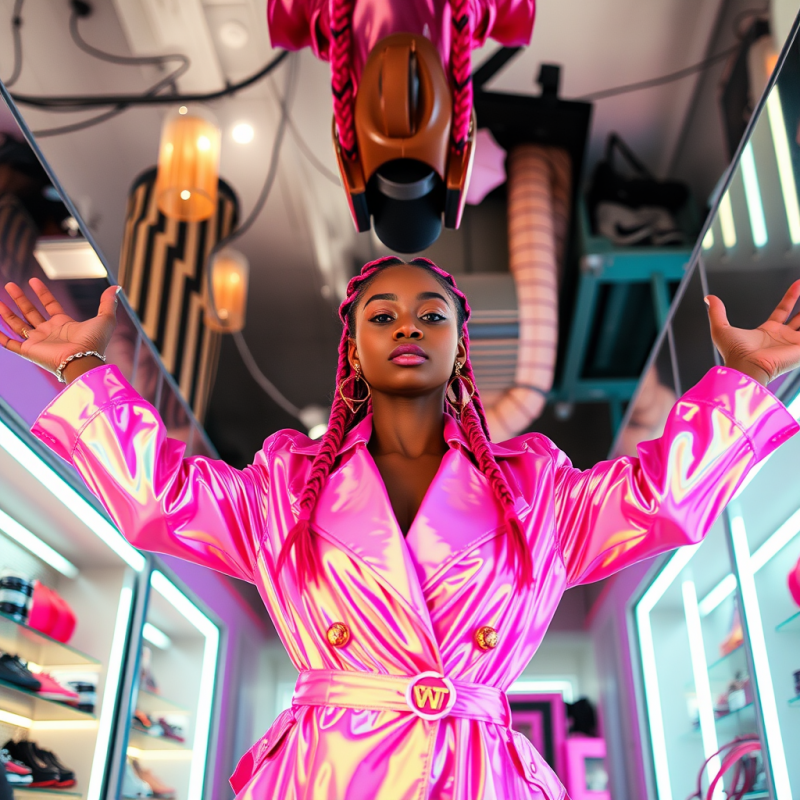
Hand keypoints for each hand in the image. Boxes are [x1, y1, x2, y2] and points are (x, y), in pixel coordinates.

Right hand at [0, 278, 118, 376]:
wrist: (82, 359)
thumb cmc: (94, 342)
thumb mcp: (105, 319)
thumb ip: (108, 303)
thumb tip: (116, 288)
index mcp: (64, 325)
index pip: (50, 306)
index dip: (42, 293)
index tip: (33, 281)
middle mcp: (49, 333)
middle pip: (31, 313)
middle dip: (20, 299)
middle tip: (10, 285)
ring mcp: (38, 342)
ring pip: (18, 325)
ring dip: (7, 313)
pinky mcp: (29, 351)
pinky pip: (10, 344)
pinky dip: (0, 336)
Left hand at [706, 279, 799, 385]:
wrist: (745, 366)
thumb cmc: (733, 352)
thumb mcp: (721, 328)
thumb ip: (717, 312)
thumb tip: (708, 298)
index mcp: (768, 332)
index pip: (784, 311)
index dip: (792, 296)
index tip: (799, 283)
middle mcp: (783, 338)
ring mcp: (794, 344)